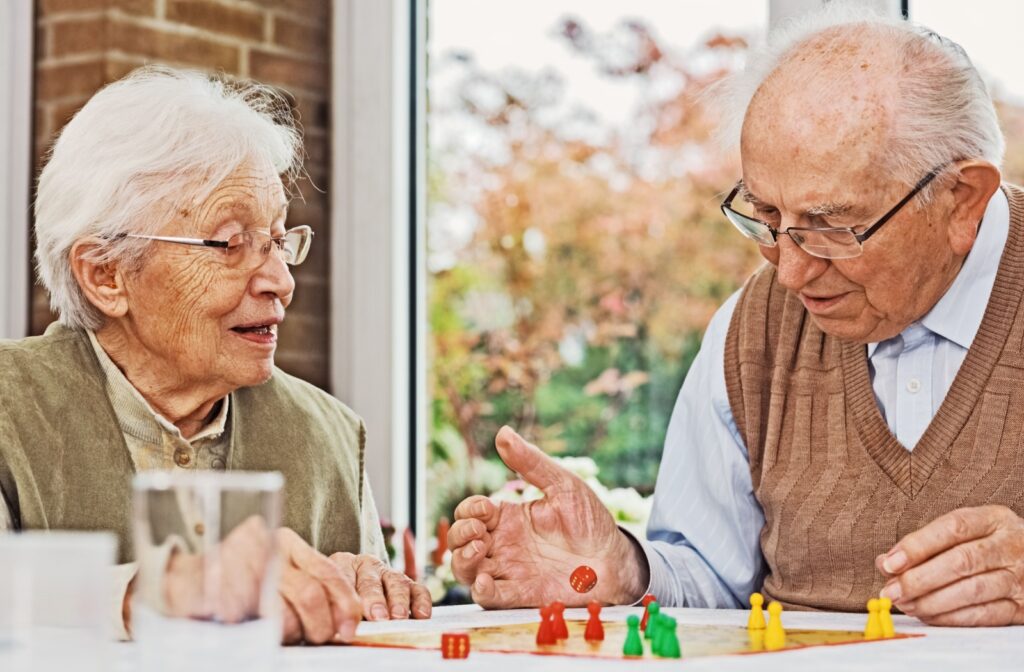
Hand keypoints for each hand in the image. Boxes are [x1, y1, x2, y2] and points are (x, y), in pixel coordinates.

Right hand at [162, 520, 361, 644]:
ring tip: (283, 635)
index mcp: (285, 543)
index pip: (327, 570)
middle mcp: (265, 548)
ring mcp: (240, 565)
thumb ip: (308, 588)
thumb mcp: (279, 576)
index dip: (345, 602)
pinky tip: (254, 629)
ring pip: (280, 611)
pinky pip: (248, 619)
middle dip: (320, 625)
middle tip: (318, 638)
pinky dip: (256, 632)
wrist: (186, 582)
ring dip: (288, 632)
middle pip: (309, 592)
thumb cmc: (241, 583)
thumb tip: (344, 619)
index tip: (350, 627)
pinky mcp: (217, 588)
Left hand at [329, 552, 431, 620]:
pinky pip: (418, 589)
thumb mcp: (331, 600)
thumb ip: (335, 612)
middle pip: (370, 581)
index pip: (343, 577)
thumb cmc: (337, 599)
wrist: (350, 591)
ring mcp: (389, 572)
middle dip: (375, 599)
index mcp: (342, 564)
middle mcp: (366, 565)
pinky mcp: (408, 583)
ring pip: (396, 582)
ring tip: (399, 617)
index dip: (348, 597)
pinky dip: (421, 601)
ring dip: (398, 601)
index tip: (352, 615)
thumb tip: (339, 631)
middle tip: (378, 616)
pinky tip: (421, 615)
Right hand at [447, 426, 648, 608]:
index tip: (487, 507)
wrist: (616, 559)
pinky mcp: (521, 595)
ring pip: (466, 571)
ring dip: (462, 560)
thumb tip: (503, 433)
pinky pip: (490, 598)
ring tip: (478, 550)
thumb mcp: (563, 485)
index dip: (470, 509)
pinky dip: (481, 591)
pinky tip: (486, 581)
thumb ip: (532, 462)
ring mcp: (510, 571)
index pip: (472, 512)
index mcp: (509, 518)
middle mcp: (504, 545)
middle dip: (459, 534)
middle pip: (461, 541)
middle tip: (478, 531)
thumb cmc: (591, 521)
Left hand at [876, 505, 1023, 625]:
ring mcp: (1021, 577)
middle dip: (919, 579)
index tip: (889, 563)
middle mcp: (1011, 545)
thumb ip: (925, 543)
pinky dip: (951, 618)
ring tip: (905, 604)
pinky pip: (984, 615)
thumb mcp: (965, 533)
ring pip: (971, 591)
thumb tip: (885, 563)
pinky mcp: (1023, 607)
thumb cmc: (989, 545)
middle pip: (961, 561)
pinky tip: (929, 616)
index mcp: (994, 519)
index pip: (953, 528)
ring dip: (931, 602)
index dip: (918, 546)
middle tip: (891, 591)